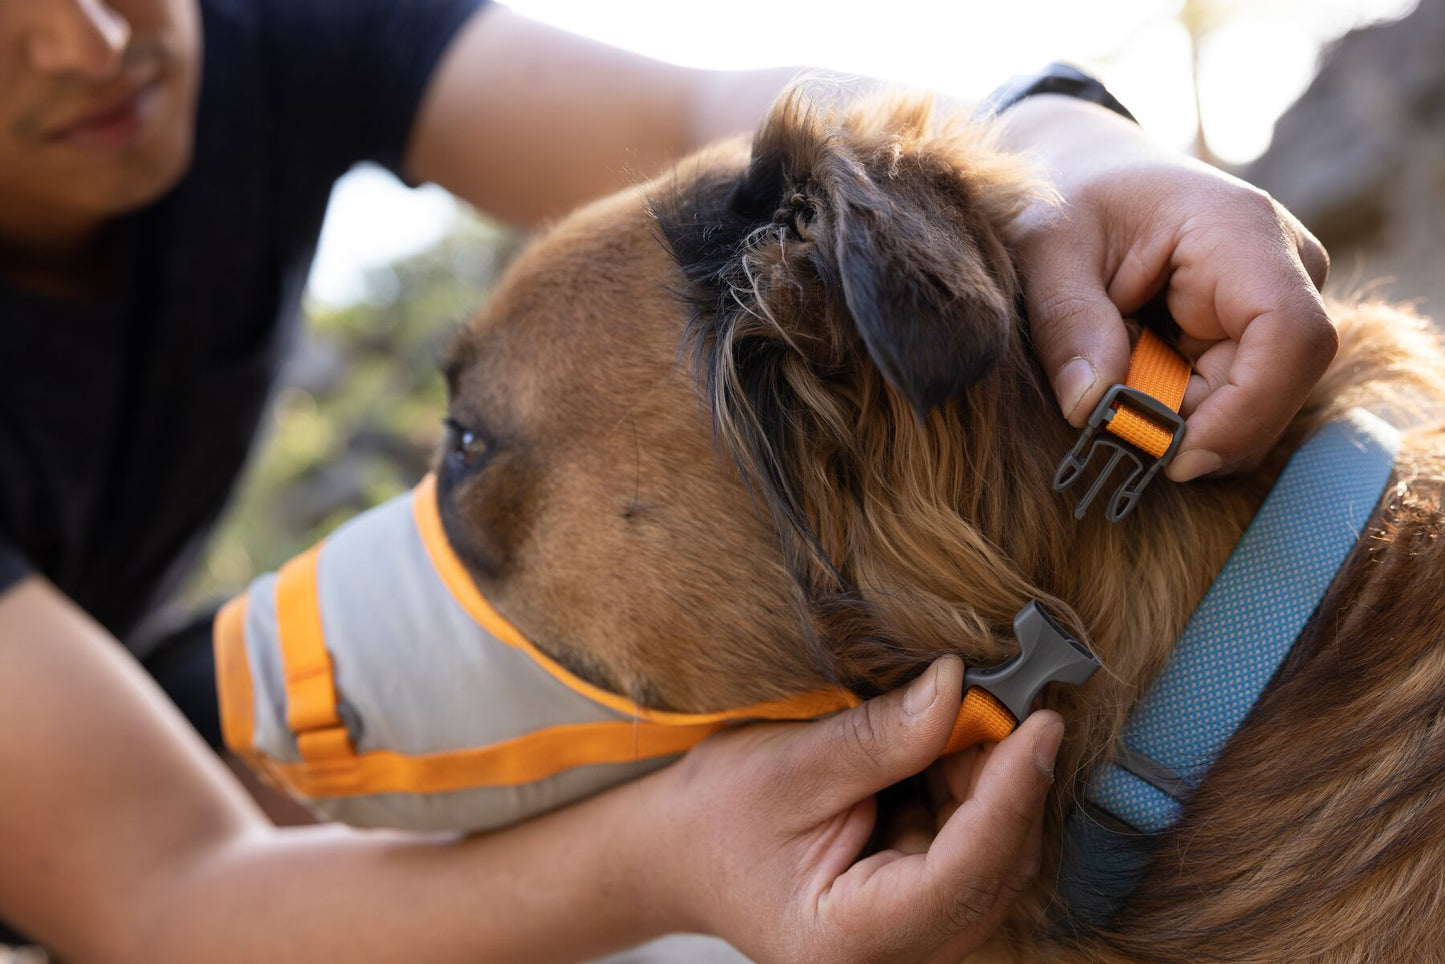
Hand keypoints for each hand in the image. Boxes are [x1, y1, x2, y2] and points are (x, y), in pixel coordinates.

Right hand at [636, 657, 1063, 963]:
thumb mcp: (786, 768)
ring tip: (957, 721)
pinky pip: (972, 853)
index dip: (1011, 796)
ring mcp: (910, 937)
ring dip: (991, 787)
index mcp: (850, 940)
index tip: (1040, 724)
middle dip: (1006, 784)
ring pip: (993, 863)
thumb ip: (877, 738)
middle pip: (992, 874)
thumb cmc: (714, 817)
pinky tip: (944, 750)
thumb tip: (955, 688)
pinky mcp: (917, 908)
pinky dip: (972, 796)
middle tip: (998, 702)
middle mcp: (893, 956)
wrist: (677, 852)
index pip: (961, 875)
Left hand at [998, 95, 1335, 480]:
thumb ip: (1067, 322)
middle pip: (1272, 388)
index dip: (1246, 412)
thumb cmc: (1069, 197)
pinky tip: (1133, 373)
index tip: (1174, 457)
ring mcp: (1280, 304)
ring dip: (1176, 416)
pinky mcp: (1259, 334)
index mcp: (1242, 232)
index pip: (1291, 337)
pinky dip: (1175, 409)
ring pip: (1251, 406)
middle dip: (1190, 425)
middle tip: (1108, 416)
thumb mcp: (1047, 249)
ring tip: (1112, 369)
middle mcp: (1286, 268)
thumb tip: (1089, 408)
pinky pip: (1230, 401)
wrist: (1090, 168)